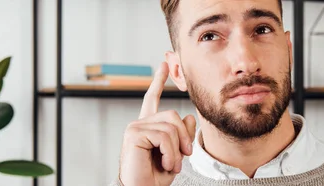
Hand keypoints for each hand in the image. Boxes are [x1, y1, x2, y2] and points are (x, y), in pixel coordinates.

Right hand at [118, 62, 195, 185]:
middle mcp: (140, 124)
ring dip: (177, 150)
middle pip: (174, 115)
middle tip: (184, 157)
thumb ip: (182, 135)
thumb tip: (189, 117)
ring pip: (171, 126)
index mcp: (149, 127)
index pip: (152, 99)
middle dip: (184, 138)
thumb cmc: (156, 176)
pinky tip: (166, 164)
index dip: (158, 81)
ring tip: (172, 165)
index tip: (164, 64)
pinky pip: (164, 136)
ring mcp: (135, 127)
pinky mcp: (134, 134)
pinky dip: (171, 153)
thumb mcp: (177, 153)